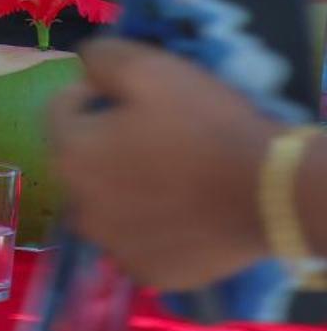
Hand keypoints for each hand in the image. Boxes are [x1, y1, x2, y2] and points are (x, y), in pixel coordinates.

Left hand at [47, 38, 279, 287]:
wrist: (270, 192)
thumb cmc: (205, 127)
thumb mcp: (150, 69)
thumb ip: (102, 58)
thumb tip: (85, 65)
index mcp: (69, 155)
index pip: (60, 110)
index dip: (92, 93)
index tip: (132, 95)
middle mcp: (78, 208)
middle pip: (80, 161)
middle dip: (105, 143)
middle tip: (156, 134)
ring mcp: (114, 246)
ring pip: (106, 205)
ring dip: (124, 187)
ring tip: (171, 174)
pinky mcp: (149, 272)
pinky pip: (138, 240)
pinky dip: (152, 225)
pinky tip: (183, 210)